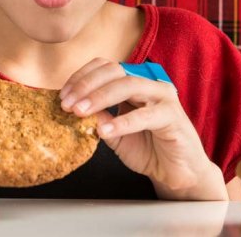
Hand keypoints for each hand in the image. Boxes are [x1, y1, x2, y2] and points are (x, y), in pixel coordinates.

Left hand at [60, 58, 226, 199]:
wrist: (177, 173)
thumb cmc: (148, 148)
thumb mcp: (114, 133)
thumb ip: (99, 118)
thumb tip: (75, 107)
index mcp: (133, 83)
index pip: (105, 67)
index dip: (82, 77)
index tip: (63, 95)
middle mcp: (148, 83)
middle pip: (114, 71)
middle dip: (86, 85)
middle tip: (67, 104)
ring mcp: (162, 97)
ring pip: (128, 85)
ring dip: (100, 97)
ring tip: (80, 113)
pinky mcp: (172, 115)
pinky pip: (144, 115)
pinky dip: (122, 122)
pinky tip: (104, 131)